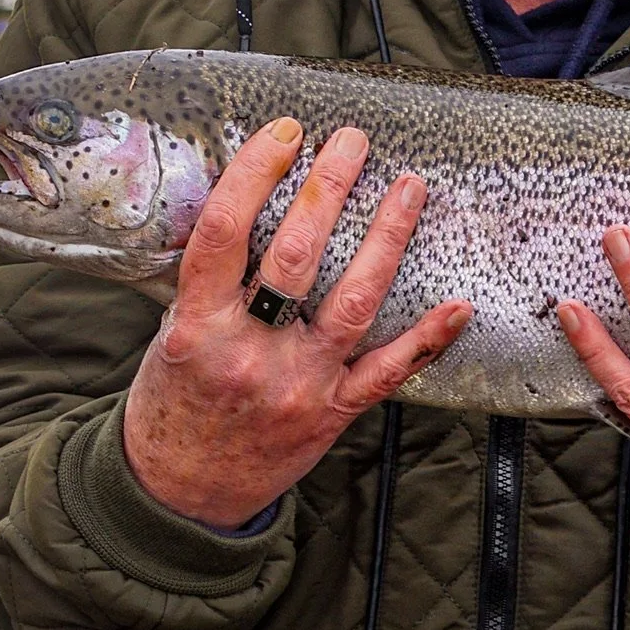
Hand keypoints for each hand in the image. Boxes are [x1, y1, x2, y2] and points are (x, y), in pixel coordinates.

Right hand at [122, 118, 470, 527]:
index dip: (255, 174)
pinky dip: (427, 339)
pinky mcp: (332, 413)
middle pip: (296, 257)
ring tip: (409, 189)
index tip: (285, 134)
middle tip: (354, 142)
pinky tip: (459, 305)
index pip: (225, 233)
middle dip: (328, 189)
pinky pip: (388, 373)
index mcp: (198, 327)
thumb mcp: (170, 335)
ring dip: (386, 240)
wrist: (181, 495)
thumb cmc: (174, 403)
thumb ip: (206, 284)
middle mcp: (249, 353)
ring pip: (352, 303)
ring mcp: (298, 384)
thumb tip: (242, 208)